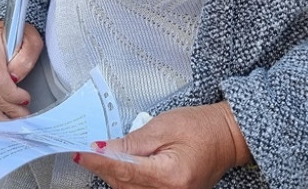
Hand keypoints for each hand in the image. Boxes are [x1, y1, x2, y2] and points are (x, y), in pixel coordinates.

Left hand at [75, 103, 251, 188]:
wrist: (227, 138)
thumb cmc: (201, 127)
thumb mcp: (164, 125)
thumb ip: (133, 141)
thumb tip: (104, 149)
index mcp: (170, 174)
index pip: (124, 170)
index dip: (98, 162)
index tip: (80, 154)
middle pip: (123, 185)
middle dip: (104, 168)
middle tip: (89, 151)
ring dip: (115, 175)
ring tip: (107, 157)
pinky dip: (128, 182)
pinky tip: (123, 169)